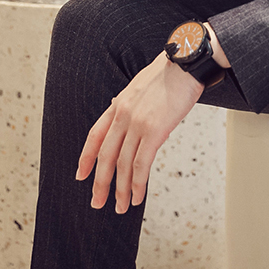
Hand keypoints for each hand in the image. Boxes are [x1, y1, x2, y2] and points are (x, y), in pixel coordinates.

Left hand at [76, 51, 204, 212]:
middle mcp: (123, 115)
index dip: (86, 158)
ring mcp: (137, 123)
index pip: (94, 136)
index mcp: (118, 104)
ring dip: (121, 189)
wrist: (187, 62)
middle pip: (105, 156)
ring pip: (123, 164)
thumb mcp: (142, 88)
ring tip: (121, 206)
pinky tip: (138, 196)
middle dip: (101, 182)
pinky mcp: (154, 131)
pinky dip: (138, 183)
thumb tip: (133, 124)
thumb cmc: (171, 74)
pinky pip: (141, 164)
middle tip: (98, 202)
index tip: (81, 175)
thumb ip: (132, 107)